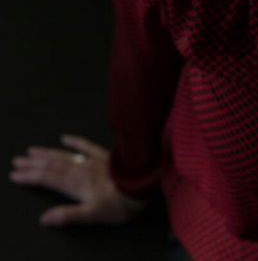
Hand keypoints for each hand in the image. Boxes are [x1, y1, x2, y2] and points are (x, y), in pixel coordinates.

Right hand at [9, 134, 147, 226]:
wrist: (143, 185)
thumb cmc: (119, 204)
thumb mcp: (92, 214)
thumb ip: (68, 215)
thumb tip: (43, 218)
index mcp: (76, 183)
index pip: (47, 179)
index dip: (30, 176)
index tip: (14, 174)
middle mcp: (81, 169)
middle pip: (52, 165)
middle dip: (33, 163)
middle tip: (16, 160)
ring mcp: (93, 160)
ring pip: (65, 155)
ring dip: (47, 153)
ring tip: (31, 150)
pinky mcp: (105, 155)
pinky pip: (87, 145)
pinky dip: (75, 141)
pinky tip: (65, 137)